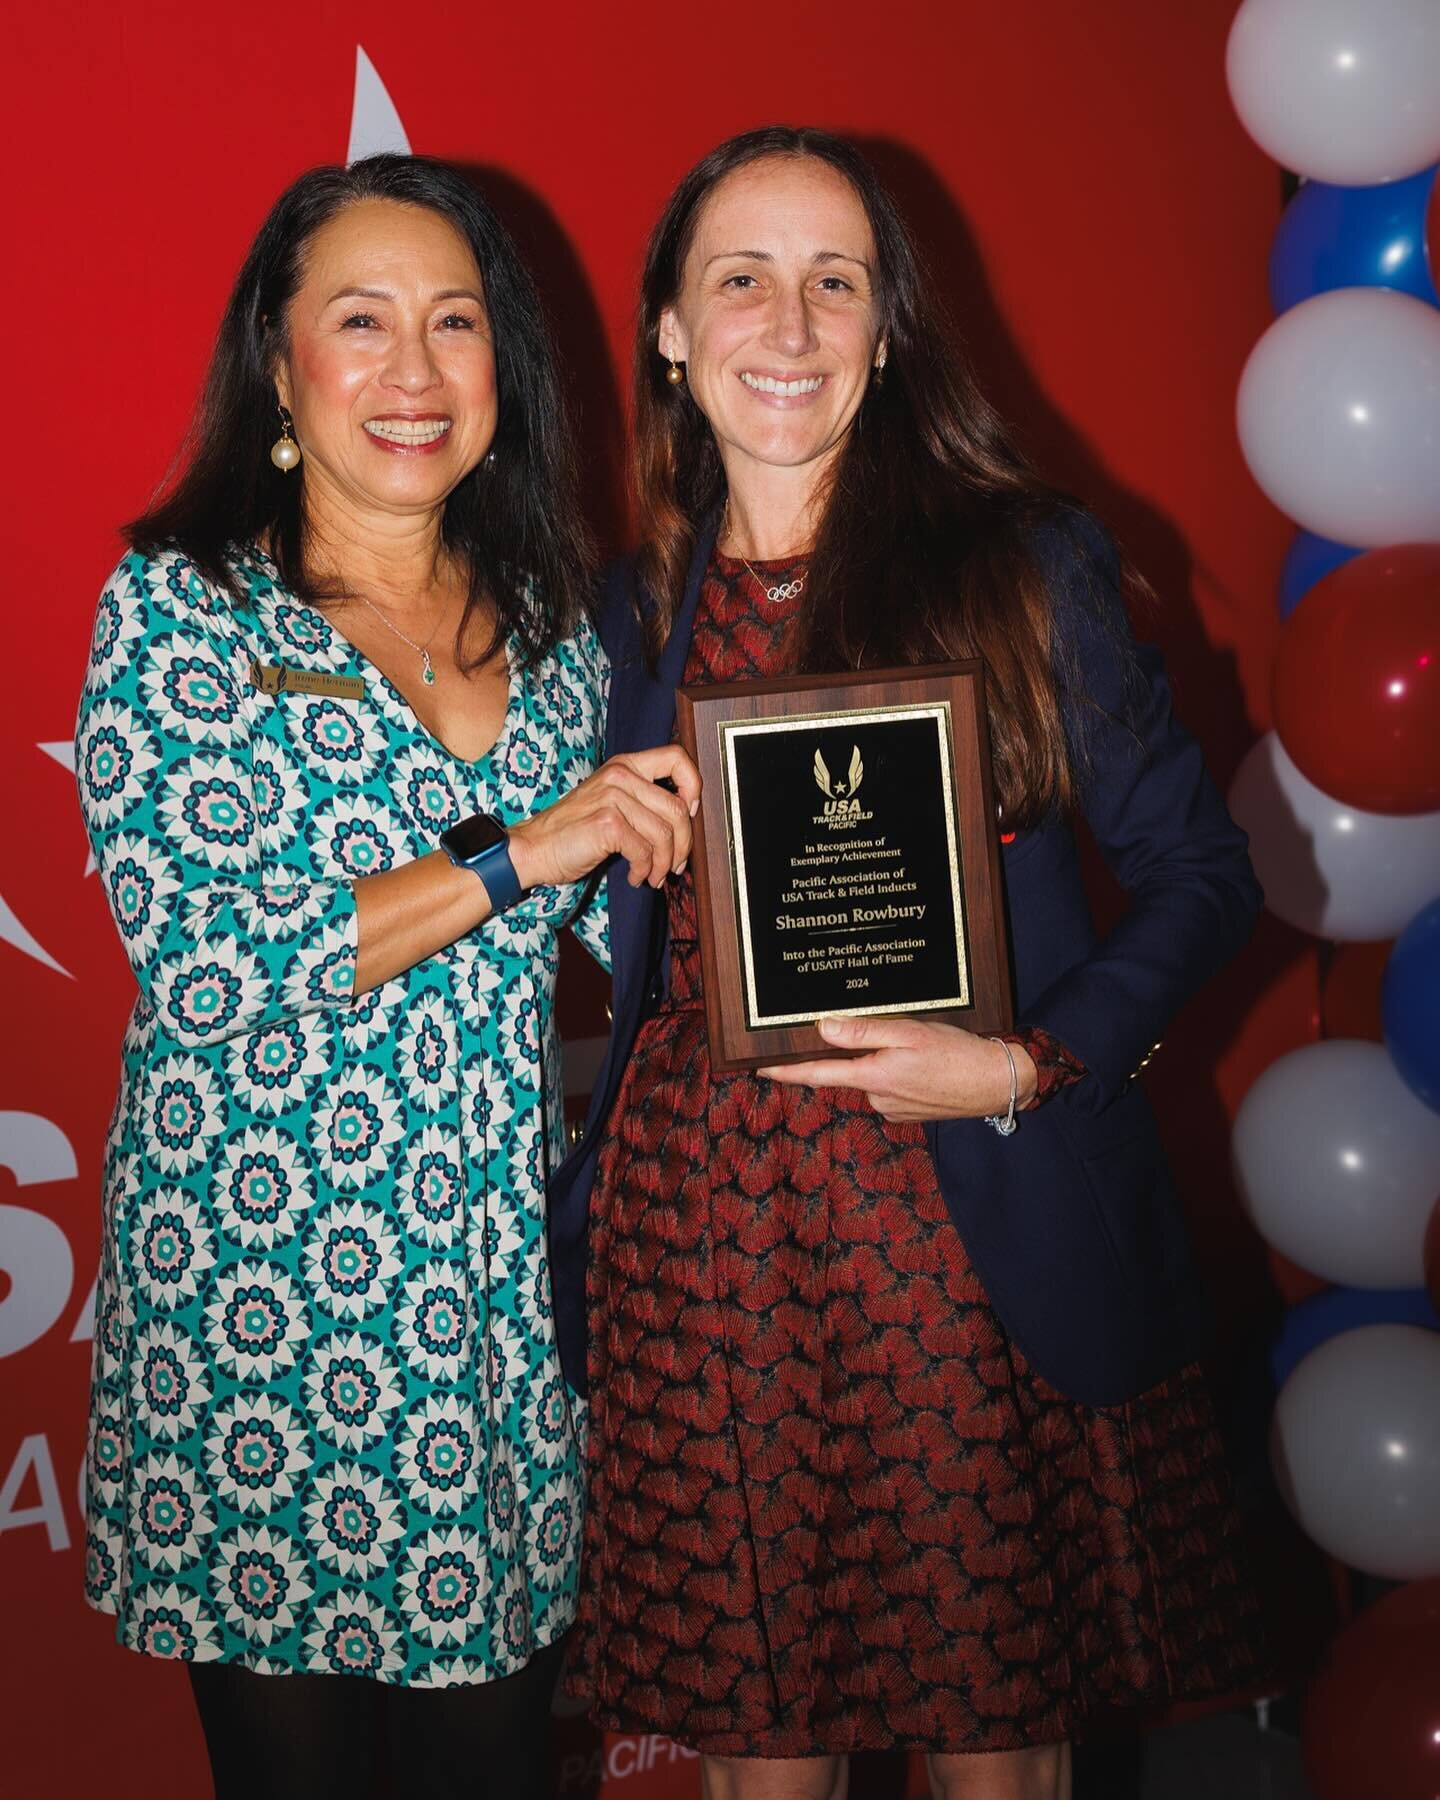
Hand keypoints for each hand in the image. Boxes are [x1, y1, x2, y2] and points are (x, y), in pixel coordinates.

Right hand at [507, 747, 700, 891]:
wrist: (534, 848)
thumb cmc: (572, 831)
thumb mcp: (610, 802)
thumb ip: (643, 801)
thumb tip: (685, 822)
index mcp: (624, 765)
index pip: (677, 757)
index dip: (693, 785)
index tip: (691, 812)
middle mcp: (620, 775)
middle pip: (678, 808)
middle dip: (683, 844)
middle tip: (675, 865)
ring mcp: (613, 797)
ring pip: (665, 834)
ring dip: (663, 864)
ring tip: (652, 875)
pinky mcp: (608, 823)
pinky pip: (645, 851)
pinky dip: (644, 870)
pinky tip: (635, 876)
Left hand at [759, 1015, 1038, 1121]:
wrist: (998, 1084)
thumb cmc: (956, 1054)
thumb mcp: (910, 1033)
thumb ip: (864, 1031)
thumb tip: (823, 1028)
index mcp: (873, 1076)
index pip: (817, 1074)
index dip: (785, 1070)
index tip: (758, 1067)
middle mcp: (876, 1097)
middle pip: (850, 1068)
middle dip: (860, 1049)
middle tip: (891, 1031)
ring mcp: (892, 1107)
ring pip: (873, 1075)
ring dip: (885, 1059)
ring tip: (920, 1045)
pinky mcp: (908, 1112)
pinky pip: (891, 1085)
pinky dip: (901, 1071)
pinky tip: (925, 1061)